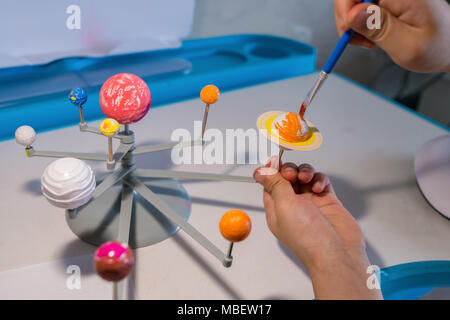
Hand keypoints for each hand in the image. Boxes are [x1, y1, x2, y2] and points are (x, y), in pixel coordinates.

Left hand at [253, 159, 381, 298]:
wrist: (336, 253)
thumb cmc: (308, 238)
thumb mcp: (283, 205)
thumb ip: (274, 184)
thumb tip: (261, 171)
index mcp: (276, 210)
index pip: (269, 184)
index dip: (271, 170)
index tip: (274, 159)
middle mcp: (292, 206)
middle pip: (287, 178)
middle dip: (289, 170)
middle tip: (292, 174)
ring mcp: (310, 203)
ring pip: (304, 177)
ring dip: (304, 173)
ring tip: (306, 178)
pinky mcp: (327, 201)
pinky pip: (321, 182)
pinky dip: (319, 180)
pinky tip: (319, 187)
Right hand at [334, 0, 449, 72]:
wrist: (449, 48)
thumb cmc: (436, 48)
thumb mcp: (407, 46)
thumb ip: (379, 29)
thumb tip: (353, 14)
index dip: (346, 8)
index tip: (348, 29)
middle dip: (346, 17)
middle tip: (354, 38)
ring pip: (353, 2)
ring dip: (351, 22)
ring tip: (366, 41)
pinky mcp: (386, 1)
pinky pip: (361, 7)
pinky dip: (358, 24)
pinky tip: (369, 35)